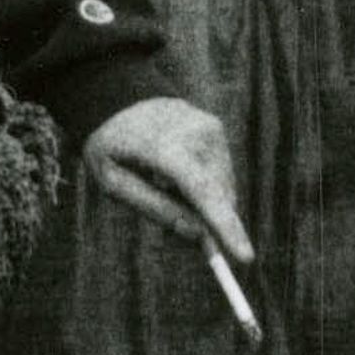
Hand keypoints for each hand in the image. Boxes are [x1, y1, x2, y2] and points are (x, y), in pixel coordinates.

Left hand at [82, 96, 254, 270]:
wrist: (118, 96)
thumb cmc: (109, 144)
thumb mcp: (114, 183)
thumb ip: (156, 209)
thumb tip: (198, 236)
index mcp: (163, 147)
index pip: (202, 192)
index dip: (226, 227)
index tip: (245, 258)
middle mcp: (195, 134)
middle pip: (217, 198)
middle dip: (206, 224)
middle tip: (180, 238)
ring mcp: (211, 128)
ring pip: (222, 188)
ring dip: (204, 203)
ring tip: (164, 187)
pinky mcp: (217, 128)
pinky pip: (221, 173)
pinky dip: (205, 186)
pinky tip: (175, 174)